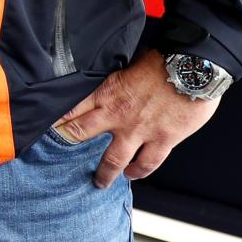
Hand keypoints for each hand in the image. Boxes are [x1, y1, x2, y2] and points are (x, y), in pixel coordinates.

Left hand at [53, 52, 220, 188]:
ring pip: (113, 159)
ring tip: (100, 181)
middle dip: (68, 144)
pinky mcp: (163, 139)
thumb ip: (119, 82)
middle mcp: (118, 114)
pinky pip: (147, 163)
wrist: (195, 66)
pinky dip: (139, 171)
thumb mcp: (131, 66)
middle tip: (58, 155)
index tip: (45, 127)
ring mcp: (139, 130)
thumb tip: (113, 87)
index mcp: (108, 92)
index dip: (56, 119)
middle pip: (81, 134)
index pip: (72, 108)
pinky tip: (133, 174)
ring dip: (105, 173)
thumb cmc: (166, 60)